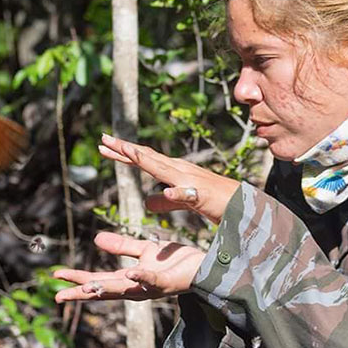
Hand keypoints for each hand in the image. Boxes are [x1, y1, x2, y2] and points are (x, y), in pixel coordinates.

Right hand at [54, 232, 204, 301]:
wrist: (205, 264)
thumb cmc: (175, 261)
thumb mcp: (144, 250)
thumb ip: (121, 247)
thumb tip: (96, 239)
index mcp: (130, 279)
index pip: (98, 281)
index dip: (77, 279)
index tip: (56, 276)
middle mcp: (137, 287)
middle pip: (105, 291)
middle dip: (82, 293)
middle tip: (60, 296)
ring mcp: (151, 287)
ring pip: (125, 290)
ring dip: (105, 289)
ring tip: (85, 288)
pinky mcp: (168, 282)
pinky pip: (153, 280)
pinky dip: (142, 278)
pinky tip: (131, 273)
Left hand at [99, 133, 239, 223]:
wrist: (245, 208)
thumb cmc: (217, 202)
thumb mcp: (185, 202)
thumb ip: (166, 201)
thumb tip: (146, 202)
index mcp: (174, 172)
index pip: (144, 160)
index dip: (123, 153)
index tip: (102, 146)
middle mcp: (180, 171)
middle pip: (148, 158)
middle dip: (126, 149)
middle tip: (102, 139)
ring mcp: (191, 181)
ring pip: (164, 168)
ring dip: (146, 159)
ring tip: (127, 150)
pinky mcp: (204, 196)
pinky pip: (188, 194)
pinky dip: (176, 191)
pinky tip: (166, 190)